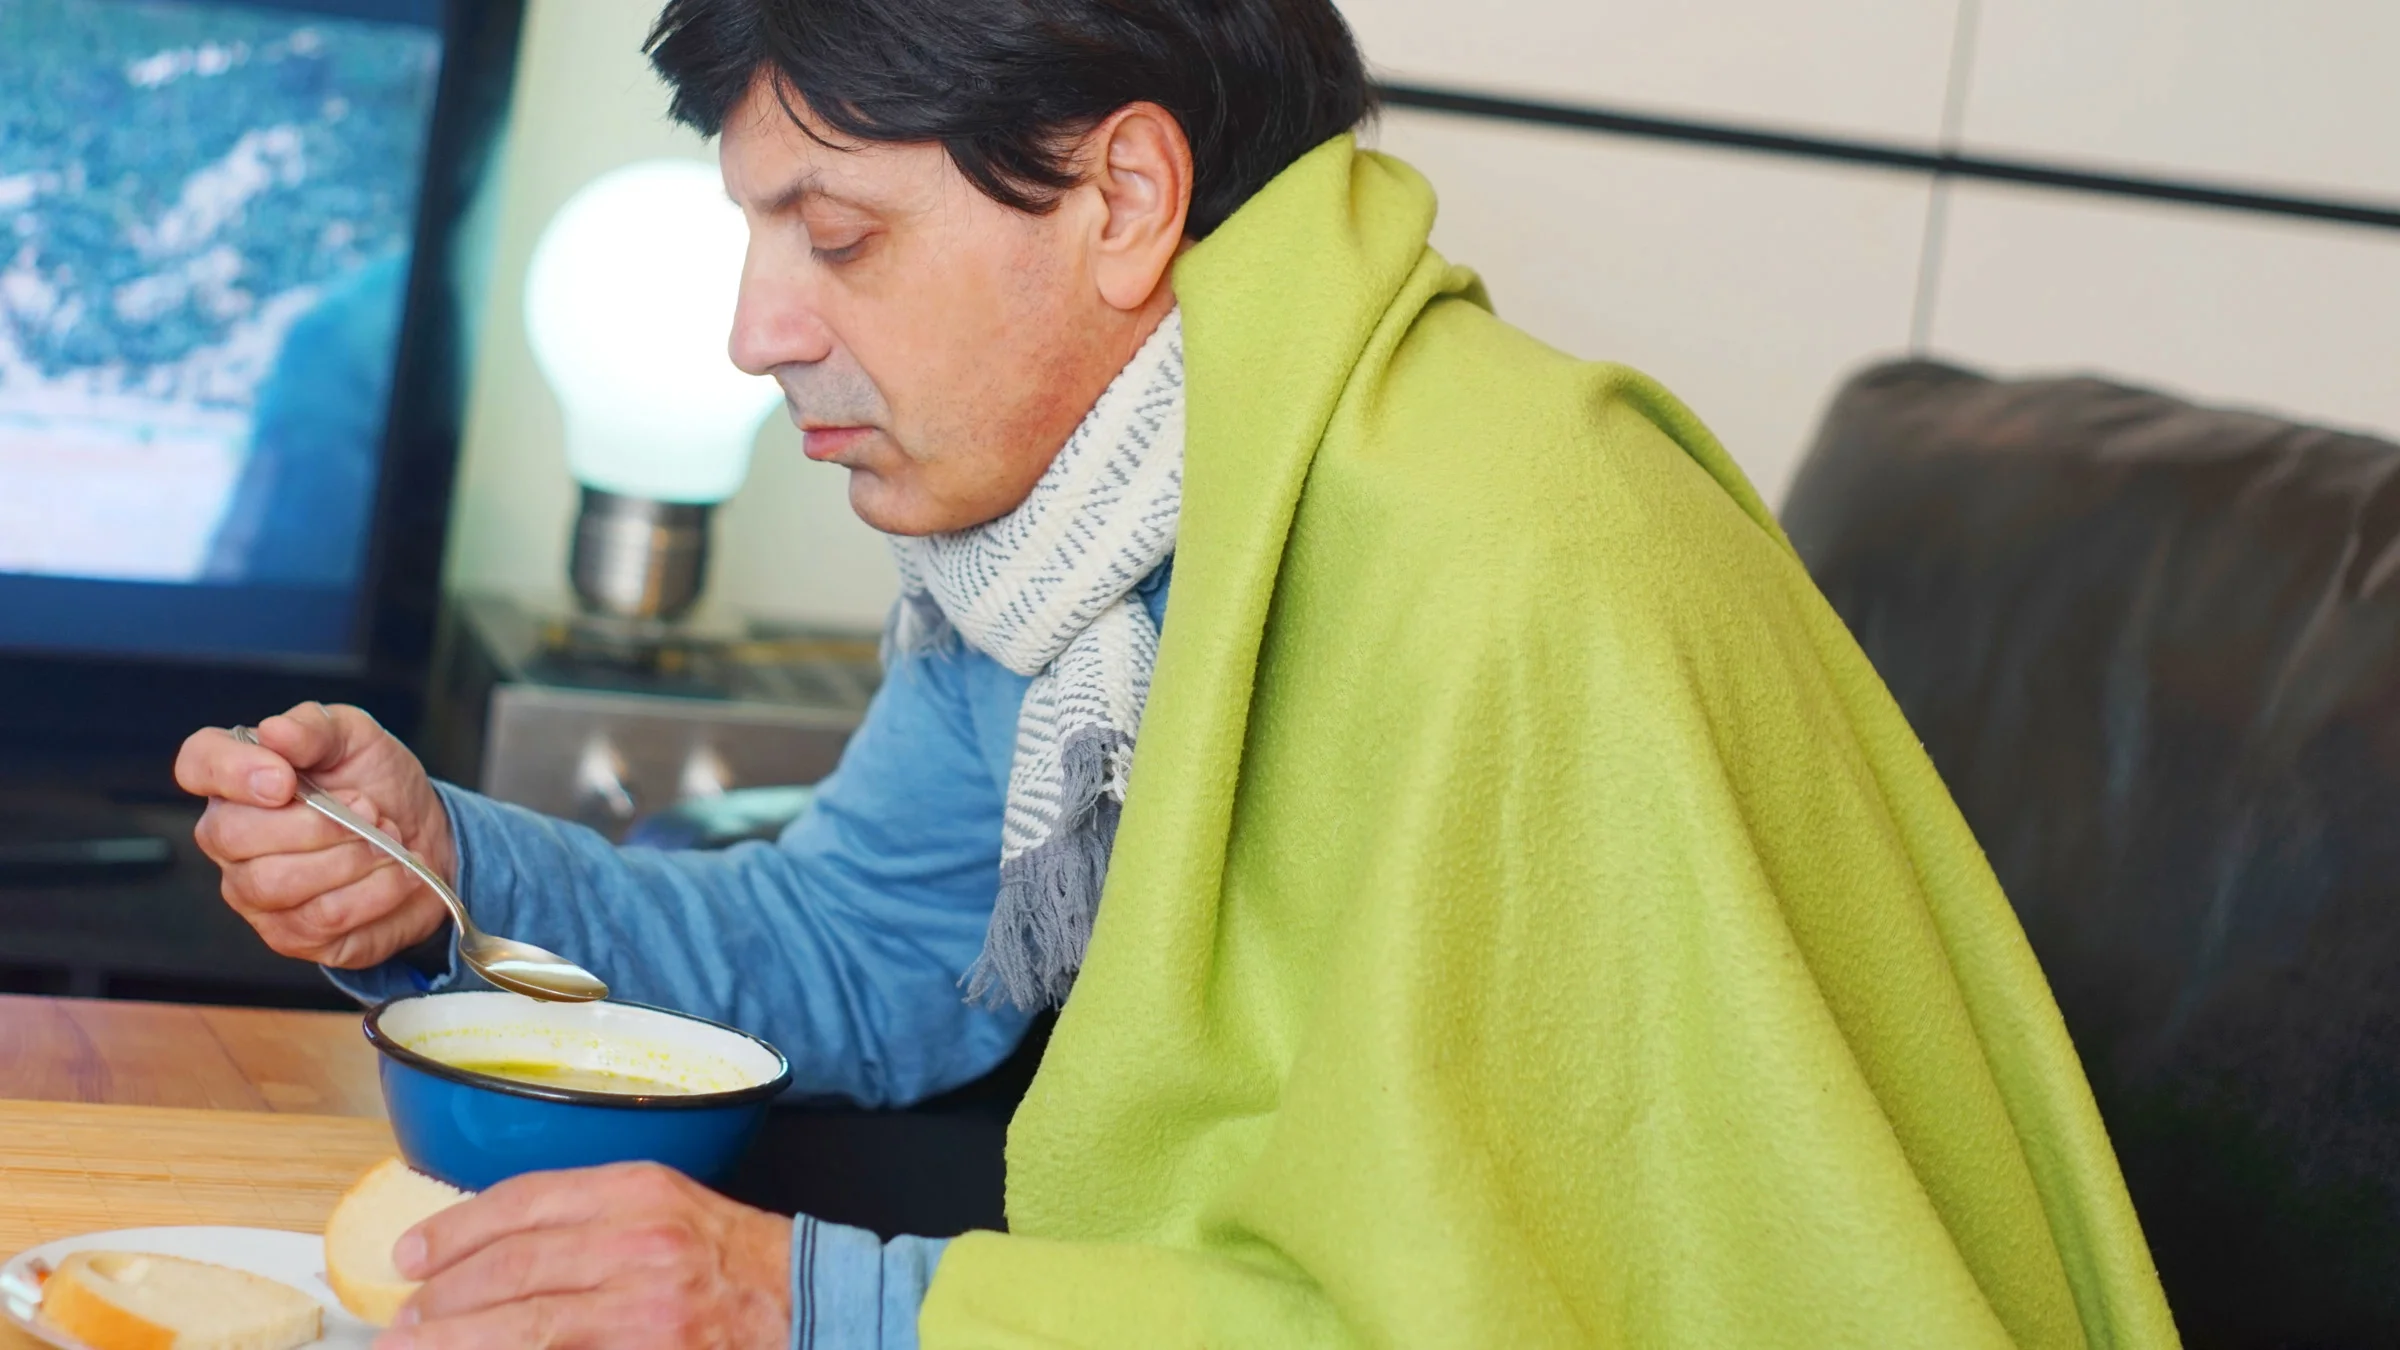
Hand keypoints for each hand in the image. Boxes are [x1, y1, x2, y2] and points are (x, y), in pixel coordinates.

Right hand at [174, 702, 454, 968]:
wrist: (425, 839)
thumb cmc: (378, 784)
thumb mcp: (358, 738)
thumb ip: (315, 729)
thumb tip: (275, 732)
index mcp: (239, 776)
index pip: (197, 763)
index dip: (231, 771)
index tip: (285, 780)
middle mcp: (230, 836)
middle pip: (233, 835)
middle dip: (318, 824)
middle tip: (373, 812)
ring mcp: (252, 891)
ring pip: (274, 883)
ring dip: (351, 859)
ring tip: (389, 842)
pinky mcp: (289, 933)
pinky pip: (321, 918)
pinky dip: (374, 892)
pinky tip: (396, 874)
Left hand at [379, 1162, 792, 1348]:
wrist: (809, 1304)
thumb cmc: (735, 1260)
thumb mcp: (665, 1209)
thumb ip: (590, 1220)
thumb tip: (493, 1251)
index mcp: (637, 1190)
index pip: (522, 1202)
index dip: (454, 1231)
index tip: (411, 1256)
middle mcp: (639, 1243)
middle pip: (511, 1267)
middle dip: (443, 1298)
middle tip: (402, 1321)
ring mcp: (645, 1308)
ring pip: (525, 1325)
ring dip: (458, 1338)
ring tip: (416, 1347)